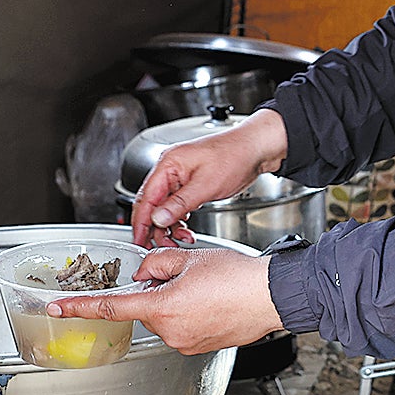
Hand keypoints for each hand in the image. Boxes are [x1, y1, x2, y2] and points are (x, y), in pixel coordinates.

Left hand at [47, 245, 282, 354]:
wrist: (271, 297)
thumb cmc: (238, 278)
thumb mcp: (189, 258)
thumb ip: (156, 263)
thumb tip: (146, 273)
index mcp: (161, 308)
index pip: (111, 308)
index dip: (81, 308)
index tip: (59, 309)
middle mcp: (170, 331)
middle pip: (145, 309)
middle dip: (157, 291)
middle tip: (185, 276)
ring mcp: (185, 343)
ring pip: (165, 318)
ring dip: (176, 302)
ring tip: (206, 289)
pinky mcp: (200, 347)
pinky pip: (183, 327)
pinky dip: (191, 314)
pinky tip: (212, 302)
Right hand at [132, 108, 289, 245]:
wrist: (256, 149)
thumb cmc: (235, 156)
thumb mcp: (206, 185)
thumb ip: (180, 203)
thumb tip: (158, 218)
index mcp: (168, 164)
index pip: (145, 198)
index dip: (140, 222)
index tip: (139, 240)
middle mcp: (171, 169)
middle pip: (151, 204)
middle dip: (154, 227)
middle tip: (158, 245)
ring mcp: (180, 177)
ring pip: (164, 207)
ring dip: (169, 226)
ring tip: (180, 238)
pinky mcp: (191, 184)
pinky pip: (177, 205)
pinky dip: (179, 219)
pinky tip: (186, 229)